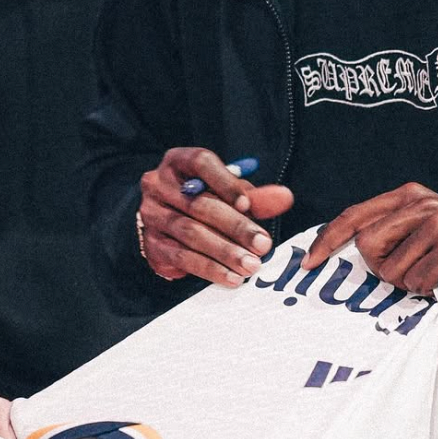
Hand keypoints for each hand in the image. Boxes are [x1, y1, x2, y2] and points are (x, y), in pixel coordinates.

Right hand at [138, 147, 293, 286]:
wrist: (163, 219)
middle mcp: (159, 184)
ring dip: (225, 252)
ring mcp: (152, 215)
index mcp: (179, 161)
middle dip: (235, 226)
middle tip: (262, 244)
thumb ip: (254, 194)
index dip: (225, 183)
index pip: (201, 164)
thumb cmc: (201, 197)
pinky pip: (182, 257)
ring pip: (191, 233)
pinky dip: (210, 269)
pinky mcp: (152, 244)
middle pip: (199, 204)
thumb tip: (285, 197)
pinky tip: (231, 277)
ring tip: (251, 265)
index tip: (247, 204)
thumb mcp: (225, 189)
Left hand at [302, 183, 437, 306]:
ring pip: (390, 268)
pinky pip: (416, 281)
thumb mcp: (421, 226)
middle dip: (380, 266)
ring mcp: (437, 223)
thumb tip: (344, 247)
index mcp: (408, 195)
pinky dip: (426, 289)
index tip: (309, 260)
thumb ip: (389, 229)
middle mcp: (421, 203)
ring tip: (431, 272)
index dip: (329, 238)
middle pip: (367, 244)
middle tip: (408, 269)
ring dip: (407, 281)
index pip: (355, 214)